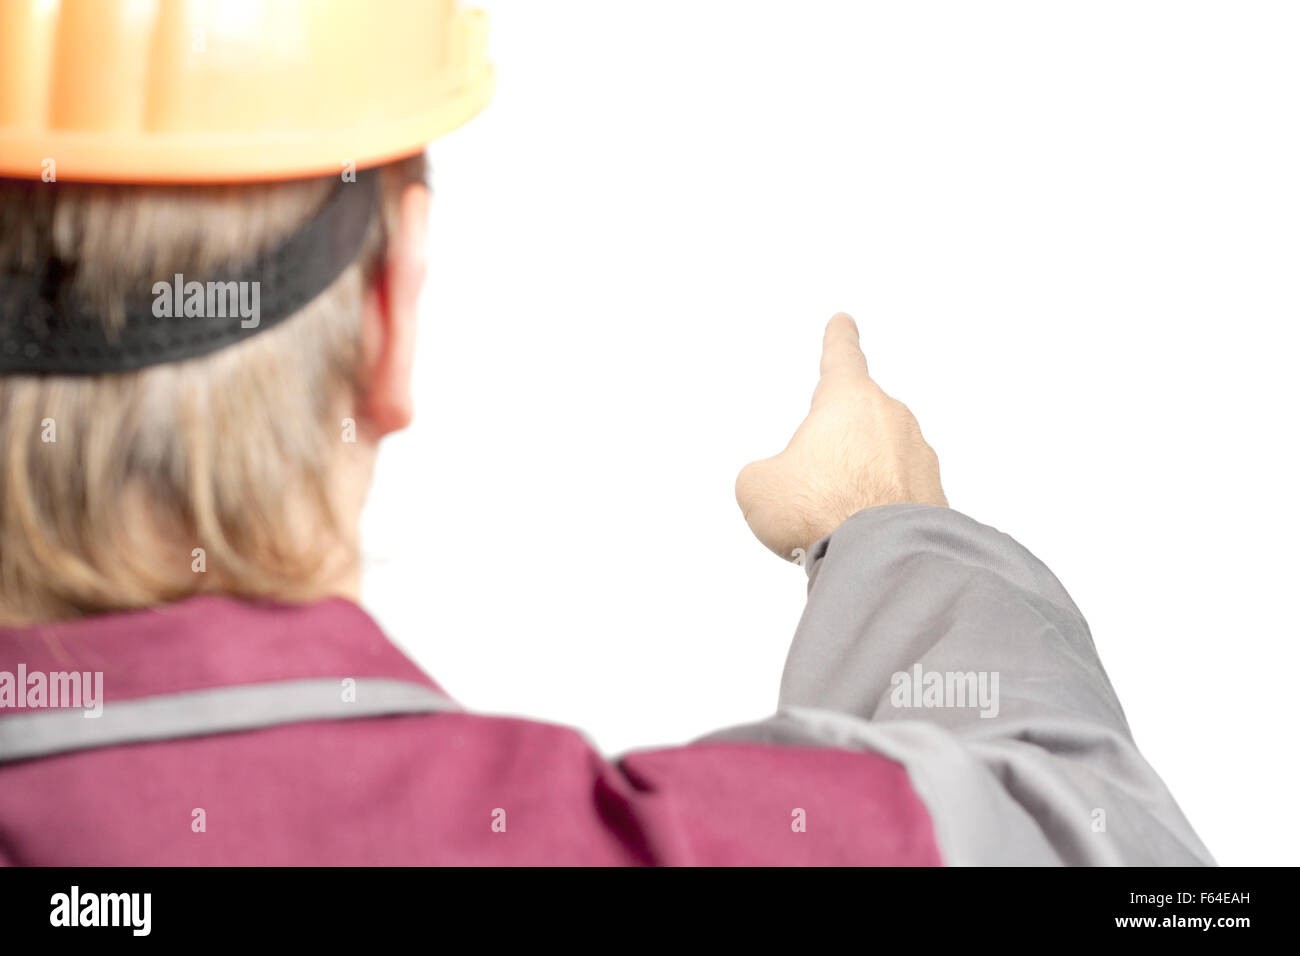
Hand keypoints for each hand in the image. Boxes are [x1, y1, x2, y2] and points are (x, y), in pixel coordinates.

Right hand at [735, 313, 945, 560]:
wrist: (881, 557)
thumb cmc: (823, 510)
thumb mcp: (757, 487)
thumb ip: (763, 474)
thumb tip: (776, 484)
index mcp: (848, 400)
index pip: (841, 358)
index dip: (838, 340)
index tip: (843, 323)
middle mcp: (891, 419)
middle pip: (859, 421)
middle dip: (837, 449)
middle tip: (814, 484)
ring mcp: (918, 457)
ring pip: (880, 461)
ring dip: (859, 482)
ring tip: (835, 520)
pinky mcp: (935, 495)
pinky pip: (898, 495)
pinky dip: (880, 511)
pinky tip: (860, 536)